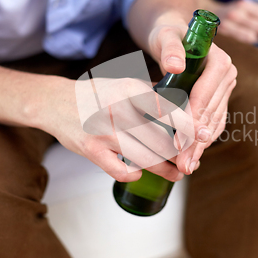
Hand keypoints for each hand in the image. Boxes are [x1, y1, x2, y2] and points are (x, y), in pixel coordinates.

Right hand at [35, 76, 209, 181]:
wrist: (56, 102)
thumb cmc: (99, 94)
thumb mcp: (126, 83)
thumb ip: (154, 92)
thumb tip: (186, 101)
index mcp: (131, 90)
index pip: (170, 111)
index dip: (189, 129)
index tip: (201, 138)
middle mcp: (119, 110)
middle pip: (162, 140)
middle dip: (182, 155)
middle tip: (192, 161)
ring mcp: (104, 132)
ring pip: (146, 159)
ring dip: (166, 170)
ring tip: (178, 173)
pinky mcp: (92, 150)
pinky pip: (121, 171)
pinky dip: (134, 175)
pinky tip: (141, 173)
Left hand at [148, 23, 237, 173]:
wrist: (173, 36)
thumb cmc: (166, 34)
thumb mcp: (164, 36)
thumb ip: (169, 48)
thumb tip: (176, 66)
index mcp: (219, 61)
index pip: (206, 95)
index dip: (193, 119)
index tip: (178, 140)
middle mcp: (227, 76)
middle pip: (211, 113)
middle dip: (196, 140)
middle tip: (183, 164)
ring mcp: (224, 90)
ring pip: (214, 123)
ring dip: (200, 147)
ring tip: (186, 167)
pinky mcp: (219, 99)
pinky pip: (213, 123)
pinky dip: (203, 141)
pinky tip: (192, 157)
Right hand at [198, 0, 257, 43]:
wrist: (205, 16)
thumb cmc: (230, 15)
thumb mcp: (245, 9)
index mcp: (245, 5)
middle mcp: (238, 12)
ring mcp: (230, 23)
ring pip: (254, 33)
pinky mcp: (223, 32)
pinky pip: (243, 40)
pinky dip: (252, 42)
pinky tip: (253, 42)